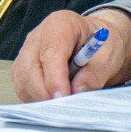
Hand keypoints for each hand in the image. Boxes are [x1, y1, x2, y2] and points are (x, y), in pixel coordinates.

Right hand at [11, 8, 130, 101]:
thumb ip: (94, 73)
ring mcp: (27, 51)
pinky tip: (54, 97)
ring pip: (22, 81)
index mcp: (61, 24)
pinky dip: (36, 98)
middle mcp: (38, 36)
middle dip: (44, 92)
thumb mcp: (108, 55)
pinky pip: (22, 88)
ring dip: (40, 97)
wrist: (96, 44)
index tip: (63, 97)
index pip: (51, 52)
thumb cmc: (101, 45)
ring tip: (63, 100)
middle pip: (29, 68)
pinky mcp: (22, 67)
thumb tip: (77, 91)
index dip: (55, 78)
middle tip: (63, 107)